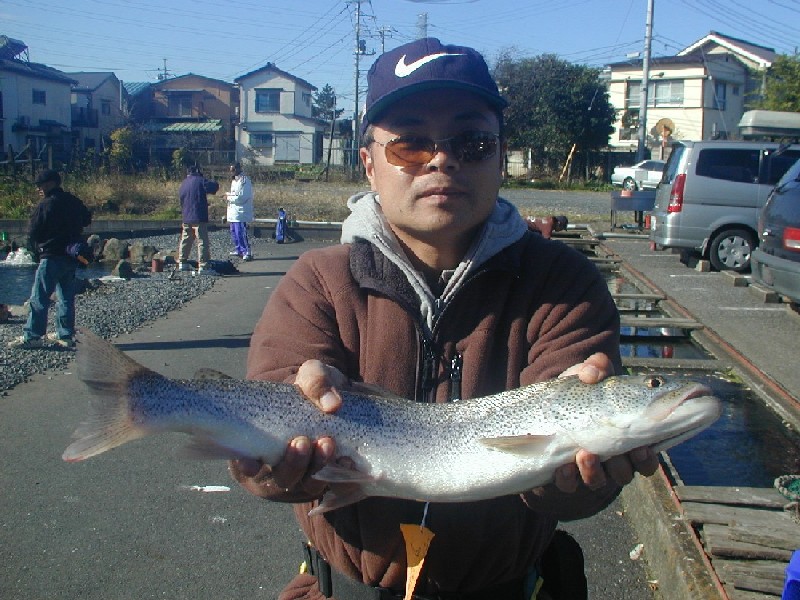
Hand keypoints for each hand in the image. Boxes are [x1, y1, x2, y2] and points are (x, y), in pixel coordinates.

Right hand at [229, 360, 346, 498]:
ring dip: (316, 466)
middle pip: (282, 477)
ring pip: (308, 484)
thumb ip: (316, 380)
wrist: (339, 399)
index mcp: (262, 445)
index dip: (247, 466)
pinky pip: (336, 485)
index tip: (252, 462)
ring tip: (327, 444)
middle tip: (301, 442)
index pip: (247, 465)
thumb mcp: (311, 375)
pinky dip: (341, 475)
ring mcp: (307, 475)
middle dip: (292, 464)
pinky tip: (348, 460)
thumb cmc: (312, 390)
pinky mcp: (332, 477)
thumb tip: (332, 405)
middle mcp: (282, 467)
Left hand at [551, 353, 658, 491]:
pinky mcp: (564, 476)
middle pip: (625, 473)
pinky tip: (563, 467)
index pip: (646, 459)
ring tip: (585, 454)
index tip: (643, 448)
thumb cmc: (577, 393)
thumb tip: (592, 373)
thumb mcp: (586, 377)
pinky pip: (569, 486)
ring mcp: (587, 470)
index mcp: (624, 439)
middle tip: (617, 452)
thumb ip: (595, 367)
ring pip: (599, 482)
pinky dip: (568, 479)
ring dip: (594, 471)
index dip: (647, 458)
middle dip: (622, 465)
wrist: (544, 409)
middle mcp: (610, 460)